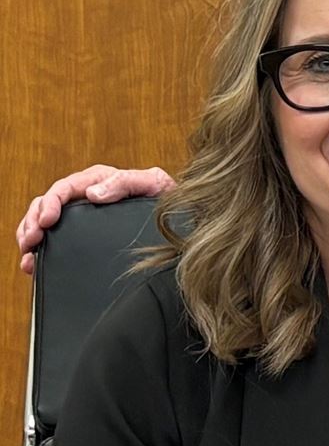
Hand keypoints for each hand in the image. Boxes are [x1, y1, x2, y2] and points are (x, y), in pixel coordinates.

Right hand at [18, 164, 173, 275]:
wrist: (182, 218)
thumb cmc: (167, 197)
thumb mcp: (153, 184)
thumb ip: (125, 182)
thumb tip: (93, 193)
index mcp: (99, 181)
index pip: (65, 187)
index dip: (51, 202)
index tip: (46, 220)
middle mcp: (85, 197)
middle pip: (46, 205)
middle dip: (33, 221)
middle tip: (31, 239)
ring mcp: (82, 217)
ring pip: (42, 222)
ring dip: (30, 236)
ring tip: (28, 252)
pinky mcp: (82, 235)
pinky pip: (53, 241)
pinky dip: (38, 252)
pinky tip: (33, 264)